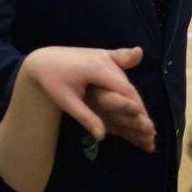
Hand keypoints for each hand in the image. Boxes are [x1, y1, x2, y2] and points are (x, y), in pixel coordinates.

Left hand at [22, 46, 154, 151]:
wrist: (42, 60)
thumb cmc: (52, 81)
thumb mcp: (65, 101)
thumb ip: (85, 117)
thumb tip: (102, 137)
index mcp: (96, 68)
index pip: (125, 90)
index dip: (137, 108)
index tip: (145, 126)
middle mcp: (104, 59)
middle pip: (128, 85)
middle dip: (139, 107)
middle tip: (149, 129)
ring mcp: (104, 55)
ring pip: (125, 79)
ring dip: (134, 98)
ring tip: (143, 119)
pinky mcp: (103, 55)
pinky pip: (120, 67)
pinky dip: (128, 79)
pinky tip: (136, 86)